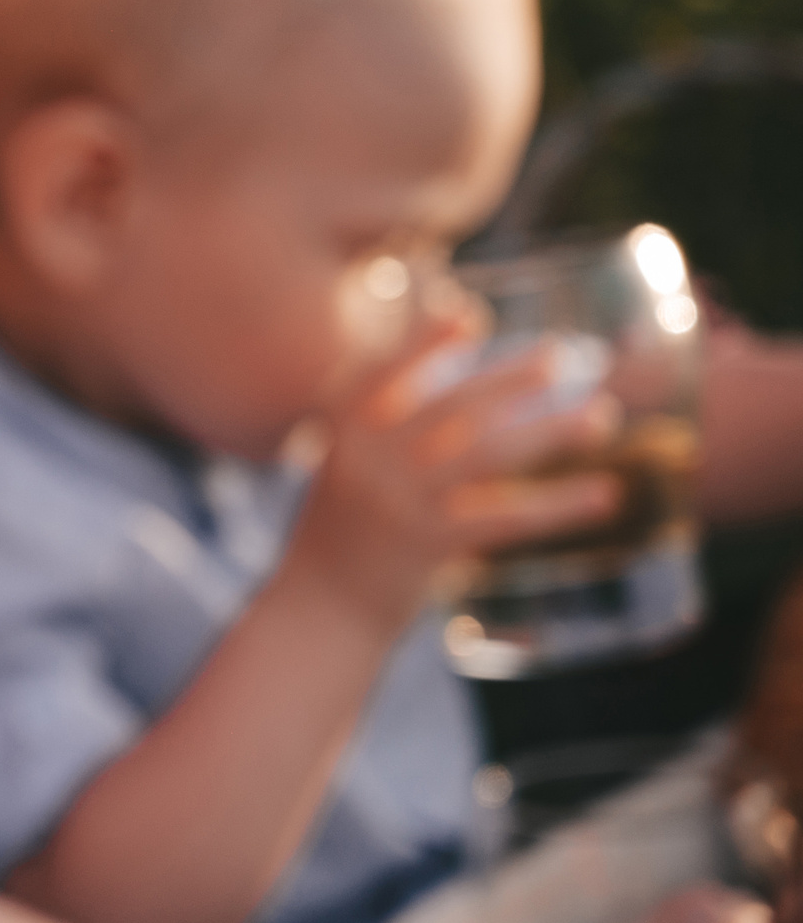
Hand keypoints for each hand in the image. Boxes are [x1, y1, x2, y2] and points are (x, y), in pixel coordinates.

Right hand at [288, 312, 623, 628]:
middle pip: (451, 404)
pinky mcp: (428, 544)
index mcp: (344, 433)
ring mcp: (398, 500)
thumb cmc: (341, 535)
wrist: (319, 609)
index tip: (468, 313)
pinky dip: (558, 505)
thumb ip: (381, 431)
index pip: (384, 371)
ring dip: (550, 431)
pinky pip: (506, 518)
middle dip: (511, 378)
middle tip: (562, 356)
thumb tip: (457, 395)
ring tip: (601, 417)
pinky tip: (603, 494)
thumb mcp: (346, 470)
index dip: (423, 340)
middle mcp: (368, 458)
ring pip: (487, 453)